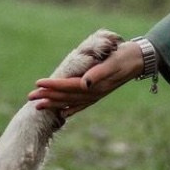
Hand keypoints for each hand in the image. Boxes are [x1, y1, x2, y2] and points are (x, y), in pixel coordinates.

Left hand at [28, 40, 147, 118]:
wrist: (139, 60)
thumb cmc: (125, 57)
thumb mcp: (112, 62)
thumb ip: (98, 74)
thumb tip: (85, 84)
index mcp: (95, 85)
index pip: (68, 86)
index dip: (53, 85)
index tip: (38, 84)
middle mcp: (94, 93)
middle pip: (66, 96)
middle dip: (48, 97)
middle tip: (30, 98)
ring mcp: (96, 95)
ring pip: (71, 101)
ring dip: (54, 102)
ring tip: (39, 104)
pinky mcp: (98, 93)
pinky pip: (81, 104)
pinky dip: (71, 109)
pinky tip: (63, 113)